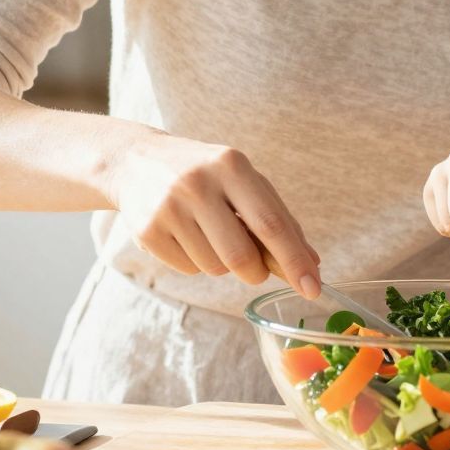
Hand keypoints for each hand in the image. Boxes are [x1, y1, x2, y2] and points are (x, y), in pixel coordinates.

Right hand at [105, 131, 320, 294]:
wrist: (137, 161)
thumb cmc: (206, 175)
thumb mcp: (243, 182)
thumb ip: (278, 219)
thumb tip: (311, 264)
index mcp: (231, 166)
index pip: (270, 223)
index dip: (294, 260)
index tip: (313, 288)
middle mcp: (198, 184)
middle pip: (241, 256)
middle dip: (256, 272)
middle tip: (255, 268)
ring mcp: (168, 208)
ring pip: (215, 268)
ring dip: (222, 264)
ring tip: (209, 234)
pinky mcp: (147, 231)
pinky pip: (188, 270)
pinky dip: (196, 263)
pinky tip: (185, 236)